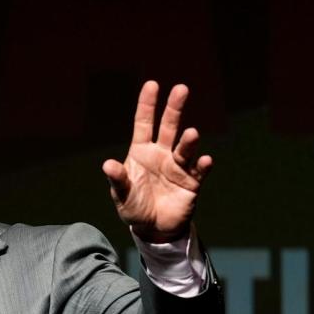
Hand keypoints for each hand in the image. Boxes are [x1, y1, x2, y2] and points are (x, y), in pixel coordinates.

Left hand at [101, 81, 212, 241]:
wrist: (153, 229)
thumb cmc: (134, 207)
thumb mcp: (121, 195)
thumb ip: (118, 180)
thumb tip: (107, 165)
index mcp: (141, 153)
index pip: (144, 124)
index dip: (147, 105)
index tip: (152, 85)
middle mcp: (161, 155)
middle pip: (168, 127)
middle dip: (174, 108)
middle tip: (181, 89)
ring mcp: (178, 167)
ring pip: (184, 148)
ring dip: (188, 141)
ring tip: (191, 134)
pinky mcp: (191, 182)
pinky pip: (199, 171)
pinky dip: (202, 165)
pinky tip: (205, 160)